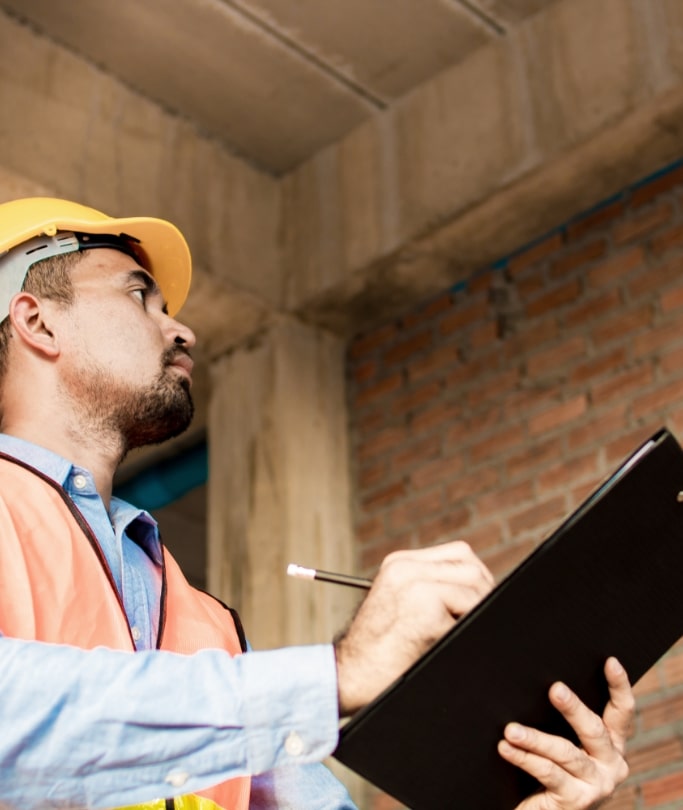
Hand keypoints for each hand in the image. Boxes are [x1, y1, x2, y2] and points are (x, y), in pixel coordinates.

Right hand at [334, 541, 493, 714]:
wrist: (350, 674)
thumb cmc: (378, 650)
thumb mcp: (399, 604)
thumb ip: (430, 587)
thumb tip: (481, 590)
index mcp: (399, 563)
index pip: (458, 554)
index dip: (476, 578)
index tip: (479, 601)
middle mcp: (405, 567)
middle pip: (471, 567)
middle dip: (484, 593)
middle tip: (479, 619)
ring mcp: (414, 584)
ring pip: (474, 588)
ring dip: (476, 612)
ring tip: (456, 632)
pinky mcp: (425, 607)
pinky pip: (468, 614)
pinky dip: (463, 632)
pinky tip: (442, 644)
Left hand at [499, 657, 633, 809]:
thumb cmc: (554, 767)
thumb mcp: (566, 742)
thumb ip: (561, 718)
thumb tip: (541, 678)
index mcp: (612, 744)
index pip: (622, 712)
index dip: (619, 686)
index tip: (610, 662)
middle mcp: (611, 764)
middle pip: (594, 730)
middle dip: (574, 708)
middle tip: (555, 689)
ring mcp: (596, 785)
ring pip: (565, 753)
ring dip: (535, 738)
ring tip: (510, 729)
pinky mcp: (576, 802)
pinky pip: (547, 773)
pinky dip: (524, 758)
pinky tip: (506, 747)